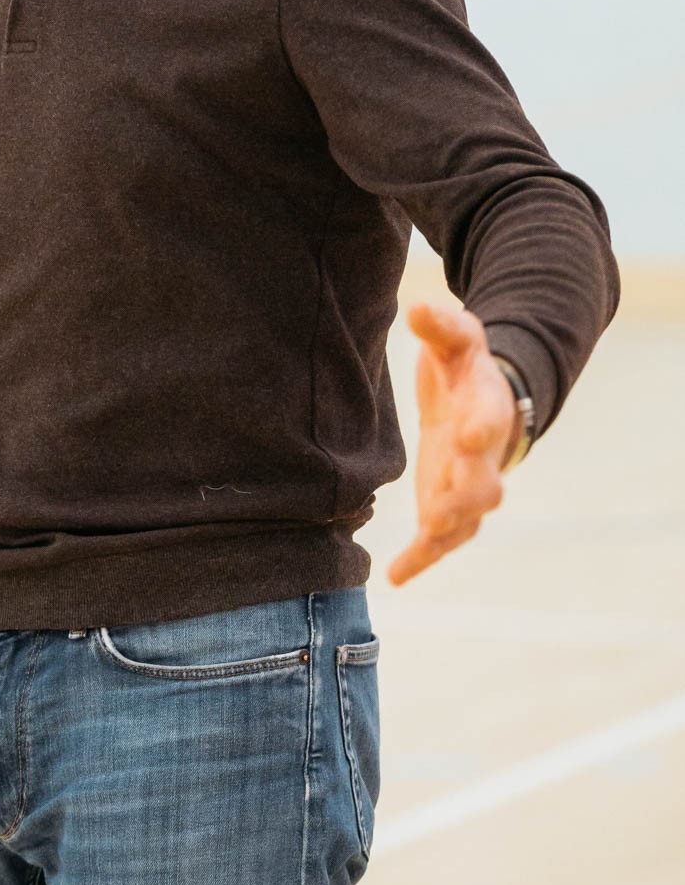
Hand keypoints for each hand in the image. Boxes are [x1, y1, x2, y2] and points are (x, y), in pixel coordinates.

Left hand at [386, 299, 516, 585]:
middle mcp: (485, 453)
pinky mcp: (450, 507)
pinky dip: (421, 559)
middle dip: (466, 494)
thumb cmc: (463, 368)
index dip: (483, 426)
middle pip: (485, 480)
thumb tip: (418, 308)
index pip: (489, 415)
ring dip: (448, 529)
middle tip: (444, 507)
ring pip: (469, 517)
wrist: (482, 403)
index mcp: (486, 405)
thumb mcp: (456, 340)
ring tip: (425, 538)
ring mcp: (471, 485)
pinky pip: (441, 540)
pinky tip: (396, 576)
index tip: (471, 433)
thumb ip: (440, 326)